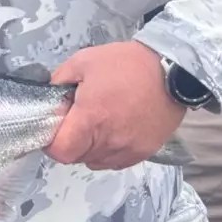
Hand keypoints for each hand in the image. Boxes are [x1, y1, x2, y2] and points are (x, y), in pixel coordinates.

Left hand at [46, 41, 186, 170]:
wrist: (171, 71)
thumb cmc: (127, 64)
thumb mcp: (84, 61)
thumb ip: (59, 80)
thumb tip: (49, 97)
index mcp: (91, 119)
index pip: (60, 151)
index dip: (52, 142)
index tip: (55, 127)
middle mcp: (108, 141)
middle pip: (77, 157)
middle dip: (71, 141)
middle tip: (78, 118)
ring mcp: (128, 150)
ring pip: (95, 161)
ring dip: (90, 147)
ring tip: (99, 121)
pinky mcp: (144, 152)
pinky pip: (116, 161)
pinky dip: (109, 150)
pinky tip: (115, 129)